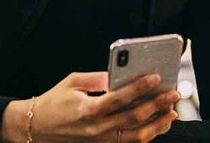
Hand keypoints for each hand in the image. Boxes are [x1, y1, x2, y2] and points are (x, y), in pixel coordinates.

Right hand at [1, 72, 180, 142]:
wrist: (36, 129)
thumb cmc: (53, 103)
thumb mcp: (72, 82)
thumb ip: (97, 78)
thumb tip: (121, 74)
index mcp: (88, 109)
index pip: (120, 97)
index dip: (140, 87)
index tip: (156, 77)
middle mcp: (97, 128)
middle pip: (134, 117)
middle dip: (157, 104)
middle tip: (173, 93)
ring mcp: (101, 141)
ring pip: (137, 135)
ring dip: (157, 123)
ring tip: (172, 112)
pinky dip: (147, 134)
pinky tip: (158, 124)